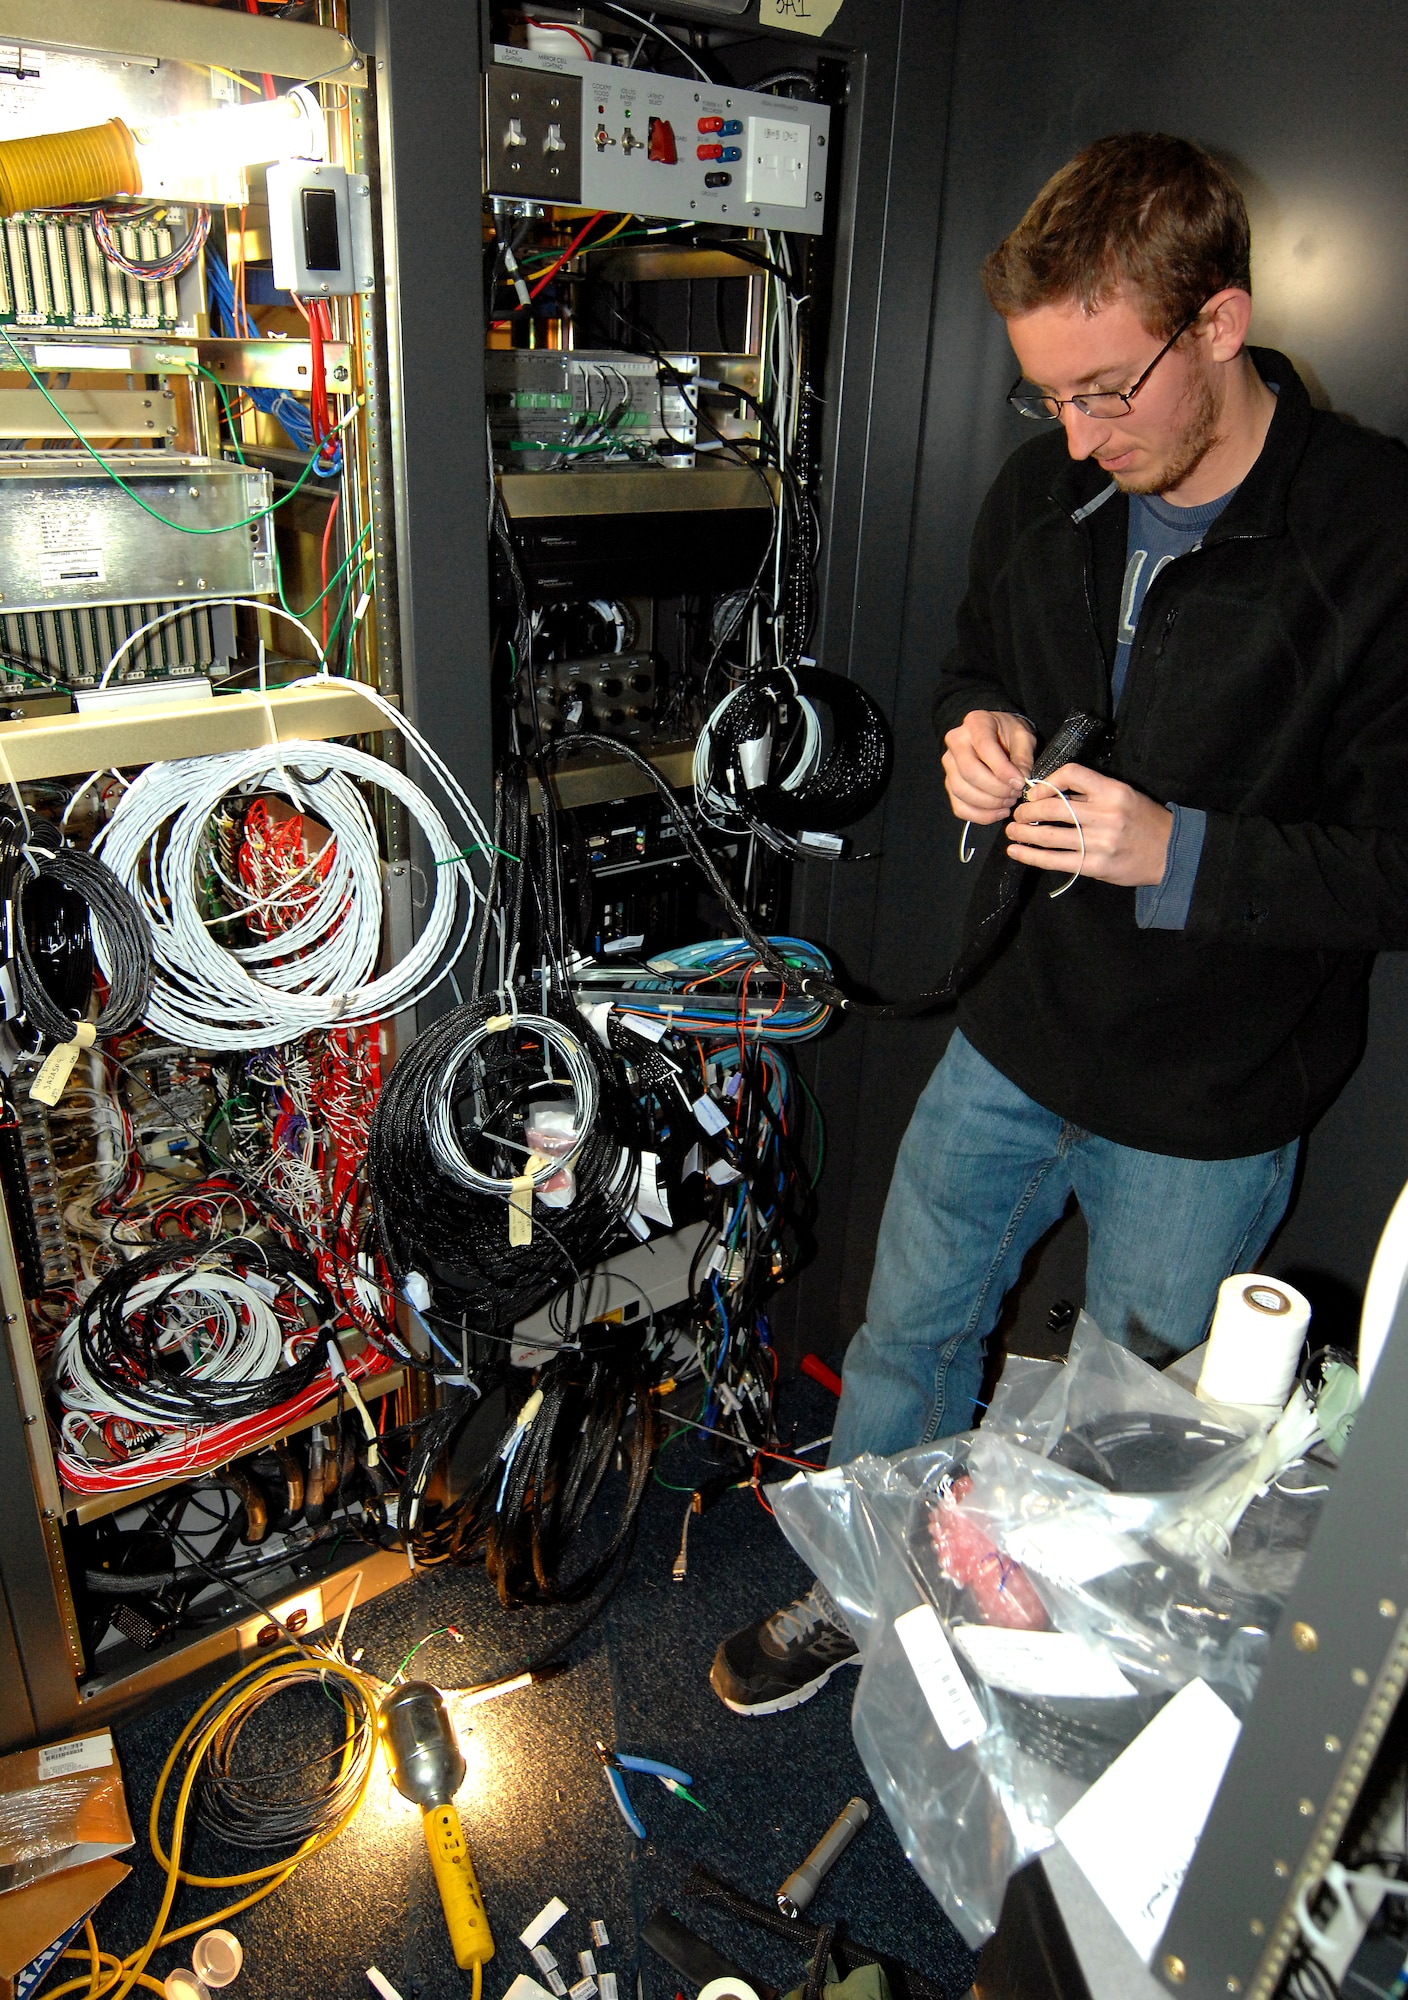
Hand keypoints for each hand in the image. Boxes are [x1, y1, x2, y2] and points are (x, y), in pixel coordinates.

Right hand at [942, 710, 1036, 823]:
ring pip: (962, 792)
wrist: (995, 734)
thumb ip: (1023, 757)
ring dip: (989, 804)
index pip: (984, 748)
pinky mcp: (950, 783)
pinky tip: (998, 812)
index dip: (1003, 770)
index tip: (1020, 783)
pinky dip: (980, 815)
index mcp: (975, 723)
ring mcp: (949, 765)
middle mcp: (956, 742)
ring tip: (1009, 802)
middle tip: (1015, 794)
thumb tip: (1022, 781)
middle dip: (996, 790)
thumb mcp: (1023, 736)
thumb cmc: (1008, 733)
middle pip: (969, 773)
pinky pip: (959, 806)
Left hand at [1006, 763, 1171, 886]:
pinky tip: (1017, 852)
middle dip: (1028, 811)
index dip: (1046, 782)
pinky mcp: (1094, 866)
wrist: (1169, 852)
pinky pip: (1055, 860)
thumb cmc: (1142, 820)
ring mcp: (1099, 842)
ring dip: (1024, 833)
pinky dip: (1031, 856)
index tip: (1035, 793)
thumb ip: (1091, 793)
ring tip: (1013, 832)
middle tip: (1018, 814)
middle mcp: (1105, 815)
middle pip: (1053, 808)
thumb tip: (1049, 794)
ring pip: (1049, 835)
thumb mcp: (1123, 795)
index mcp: (1112, 791)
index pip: (1071, 774)